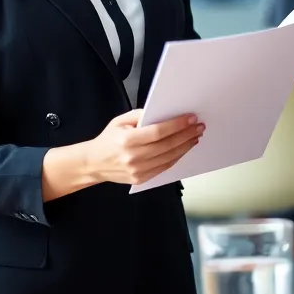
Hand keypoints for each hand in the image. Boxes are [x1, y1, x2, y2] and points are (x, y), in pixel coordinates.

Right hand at [85, 109, 202, 186]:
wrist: (94, 163)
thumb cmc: (107, 140)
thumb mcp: (119, 121)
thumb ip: (139, 116)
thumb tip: (161, 113)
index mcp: (127, 140)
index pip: (158, 132)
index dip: (177, 125)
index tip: (190, 118)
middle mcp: (134, 157)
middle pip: (167, 145)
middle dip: (186, 135)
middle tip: (199, 126)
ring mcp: (138, 171)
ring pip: (169, 158)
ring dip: (185, 147)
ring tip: (195, 137)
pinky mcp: (142, 179)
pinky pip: (164, 168)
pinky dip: (176, 158)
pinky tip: (183, 149)